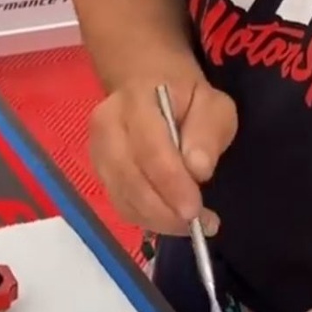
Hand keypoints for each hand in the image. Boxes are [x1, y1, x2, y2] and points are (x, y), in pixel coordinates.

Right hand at [89, 74, 236, 235]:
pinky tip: (171, 218)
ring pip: (123, 197)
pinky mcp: (99, 171)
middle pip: (130, 179)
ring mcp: (98, 150)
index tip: (195, 210)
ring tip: (191, 224)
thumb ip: (208, 132)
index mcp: (135, 101)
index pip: (149, 148)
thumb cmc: (185, 97)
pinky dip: (147, 218)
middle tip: (199, 224)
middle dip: (165, 210)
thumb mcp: (212, 104)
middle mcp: (107, 126)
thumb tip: (198, 170)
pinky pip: (120, 203)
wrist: (146, 86)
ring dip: (158, 219)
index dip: (171, 183)